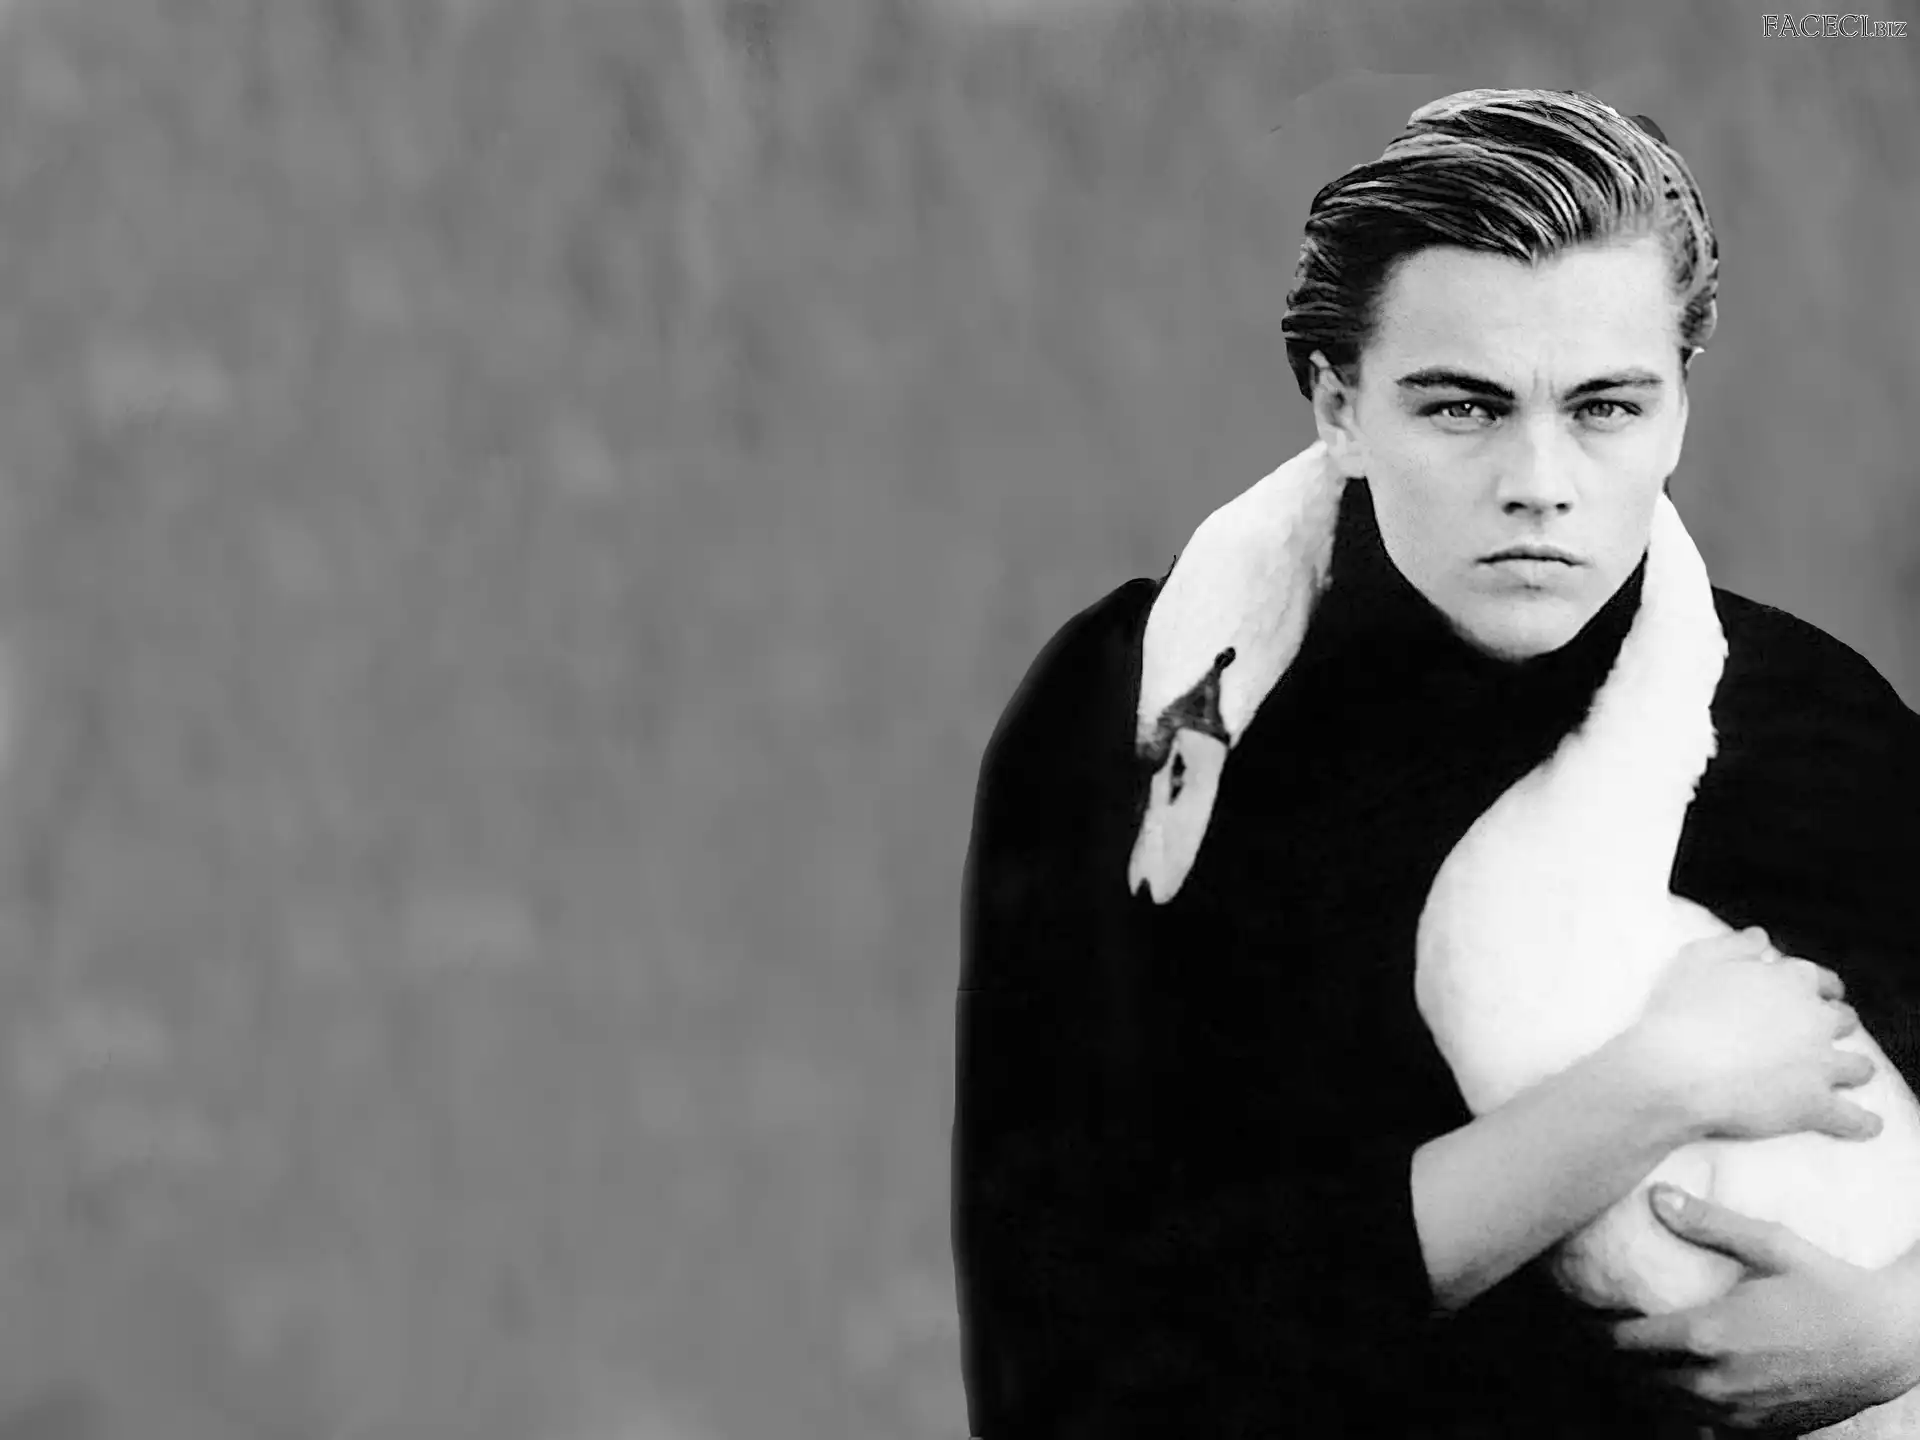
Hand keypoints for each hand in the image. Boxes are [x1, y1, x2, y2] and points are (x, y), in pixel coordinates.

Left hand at [1609, 1185, 1919, 1431]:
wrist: (1890, 1343)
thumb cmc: (1831, 1287)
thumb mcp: (1772, 1244)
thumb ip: (1709, 1223)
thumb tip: (1656, 1196)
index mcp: (1706, 1336)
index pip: (1624, 1341)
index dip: (1596, 1327)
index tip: (1584, 1309)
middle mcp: (1713, 1382)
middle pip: (1635, 1379)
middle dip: (1610, 1357)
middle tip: (1597, 1331)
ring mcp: (1736, 1413)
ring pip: (1663, 1407)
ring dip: (1640, 1384)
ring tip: (1628, 1357)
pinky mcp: (1759, 1430)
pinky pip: (1701, 1427)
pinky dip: (1679, 1409)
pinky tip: (1676, 1384)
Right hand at [1629, 927, 1879, 1144]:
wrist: (1676, 1071)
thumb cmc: (1680, 1012)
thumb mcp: (1697, 960)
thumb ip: (1735, 945)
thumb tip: (1760, 938)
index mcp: (1791, 980)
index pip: (1820, 980)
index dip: (1818, 988)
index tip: (1814, 995)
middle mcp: (1815, 1018)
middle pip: (1843, 1019)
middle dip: (1835, 1024)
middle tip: (1819, 1033)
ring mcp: (1820, 1064)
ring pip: (1858, 1066)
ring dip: (1854, 1068)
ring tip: (1849, 1074)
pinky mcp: (1815, 1105)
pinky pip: (1853, 1119)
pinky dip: (1863, 1123)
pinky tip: (1868, 1124)